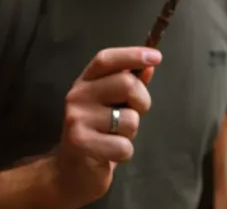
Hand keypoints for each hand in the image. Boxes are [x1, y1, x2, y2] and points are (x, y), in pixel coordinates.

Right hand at [52, 47, 161, 206]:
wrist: (69, 172)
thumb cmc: (98, 133)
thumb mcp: (113, 105)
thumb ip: (130, 85)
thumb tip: (150, 66)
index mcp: (86, 82)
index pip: (107, 59)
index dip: (132, 54)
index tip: (156, 56)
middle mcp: (77, 96)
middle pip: (127, 84)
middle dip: (142, 101)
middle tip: (134, 113)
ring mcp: (77, 119)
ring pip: (130, 119)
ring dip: (131, 132)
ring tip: (114, 136)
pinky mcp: (81, 143)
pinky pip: (124, 145)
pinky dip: (124, 152)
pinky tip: (109, 153)